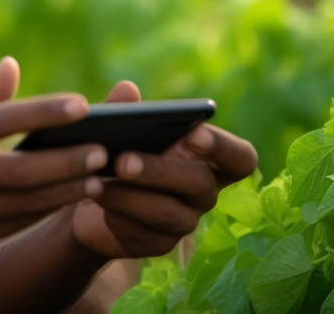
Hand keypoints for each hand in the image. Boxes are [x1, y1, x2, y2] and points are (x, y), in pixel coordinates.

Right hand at [0, 57, 110, 255]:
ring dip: (61, 192)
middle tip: (102, 151)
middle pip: (14, 171)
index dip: (39, 113)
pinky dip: (40, 214)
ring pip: (17, 205)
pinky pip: (8, 227)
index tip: (80, 105)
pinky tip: (67, 200)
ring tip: (98, 179)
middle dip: (63, 162)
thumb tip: (14, 66)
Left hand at [70, 81, 257, 259]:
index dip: (223, 147)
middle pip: (199, 183)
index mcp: (207, 157)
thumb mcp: (120, 129)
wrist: (93, 193)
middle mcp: (204, 191)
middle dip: (159, 170)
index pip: (240, 158)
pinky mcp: (158, 244)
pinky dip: (116, 215)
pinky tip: (94, 198)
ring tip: (94, 182)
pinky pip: (143, 235)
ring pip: (167, 213)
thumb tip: (126, 89)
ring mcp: (184, 221)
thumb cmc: (119, 150)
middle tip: (122, 159)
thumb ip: (125, 110)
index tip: (195, 133)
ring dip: (128, 196)